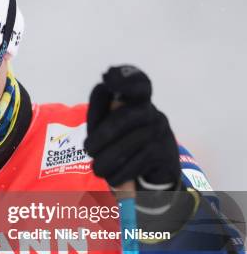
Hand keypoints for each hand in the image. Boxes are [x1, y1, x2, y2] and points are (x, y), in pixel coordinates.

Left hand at [84, 65, 179, 189]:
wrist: (149, 178)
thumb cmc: (122, 148)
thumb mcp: (107, 131)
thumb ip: (101, 113)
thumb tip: (103, 87)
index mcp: (135, 102)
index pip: (137, 84)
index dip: (126, 79)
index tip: (108, 75)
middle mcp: (151, 112)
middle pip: (125, 117)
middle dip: (102, 136)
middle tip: (88, 150)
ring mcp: (160, 131)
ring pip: (130, 142)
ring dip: (108, 159)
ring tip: (98, 169)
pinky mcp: (166, 151)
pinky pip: (140, 160)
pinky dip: (121, 171)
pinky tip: (113, 177)